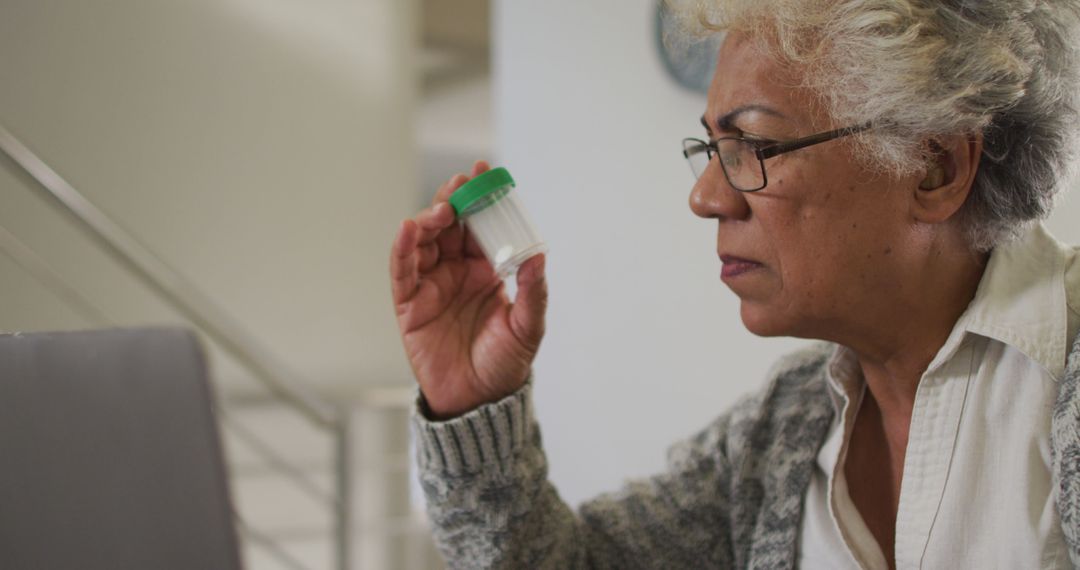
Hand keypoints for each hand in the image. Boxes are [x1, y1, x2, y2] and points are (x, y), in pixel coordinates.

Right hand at [390, 161, 547, 418]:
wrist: (477, 401)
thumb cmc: (504, 364)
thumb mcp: (528, 327)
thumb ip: (533, 292)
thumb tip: (540, 256)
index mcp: (486, 271)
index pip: (481, 226)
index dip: (482, 199)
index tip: (486, 173)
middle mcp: (457, 272)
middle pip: (449, 225)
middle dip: (453, 199)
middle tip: (460, 183)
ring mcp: (431, 285)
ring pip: (424, 240)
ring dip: (429, 219)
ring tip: (442, 210)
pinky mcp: (409, 303)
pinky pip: (402, 269)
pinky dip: (403, 247)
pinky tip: (409, 229)